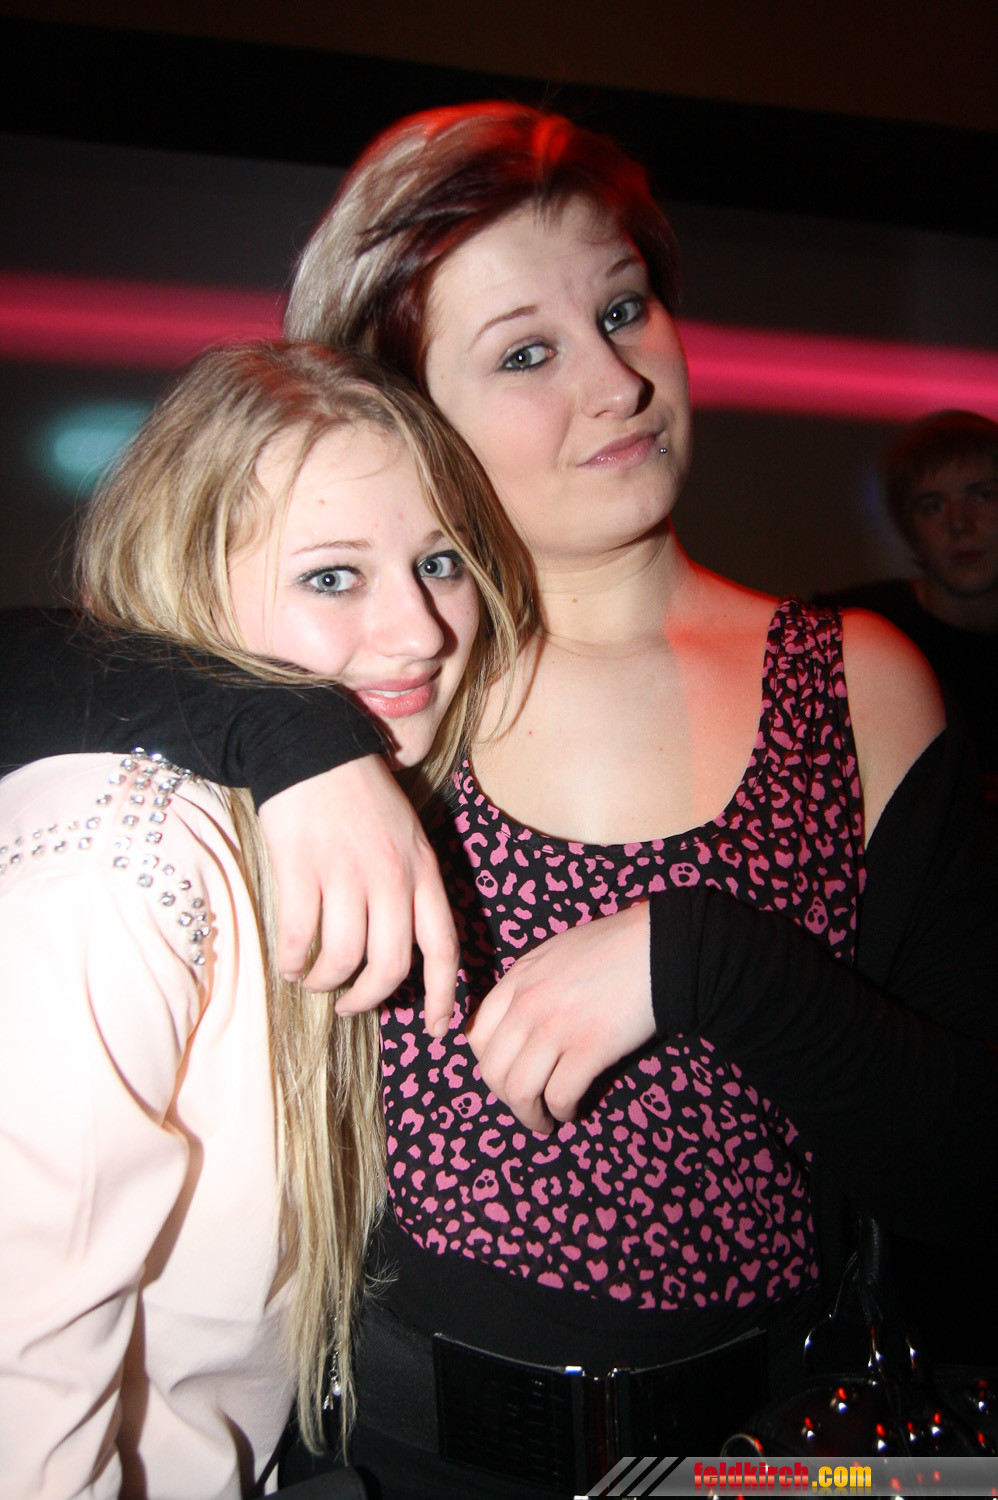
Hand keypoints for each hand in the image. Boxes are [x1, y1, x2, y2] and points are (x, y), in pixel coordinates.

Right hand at [258, 755, 457, 1032]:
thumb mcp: (408, 836)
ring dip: (326, 982)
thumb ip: (413, 885)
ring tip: (314, 980)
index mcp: (423, 871)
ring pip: (342, 957)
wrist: (315, 750)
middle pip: (389, 965)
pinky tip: (290, 965)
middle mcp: (390, 877)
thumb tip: (406, 947)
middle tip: (352, 1005)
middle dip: (369, 998)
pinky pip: (300, 937)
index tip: (436, 1028)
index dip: (443, 995)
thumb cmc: (363, 797)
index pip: (443, 946)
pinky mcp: (302, 869)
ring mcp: (346, 873)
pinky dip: (293, 963)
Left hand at [465, 901, 655, 1132]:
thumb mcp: (555, 954)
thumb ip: (531, 983)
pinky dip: (561, 1111)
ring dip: (529, 1116)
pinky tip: (572, 1111)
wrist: (659, 945)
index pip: (476, 1035)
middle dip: (505, 1099)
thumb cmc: (614, 947)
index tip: (506, 1076)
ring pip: (518, 1091)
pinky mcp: (589, 1047)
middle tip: (526, 1109)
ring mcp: (556, 1026)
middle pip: (492, 1070)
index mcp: (518, 979)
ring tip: (545, 1122)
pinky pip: (559, 1095)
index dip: (489, 1065)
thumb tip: (520, 1020)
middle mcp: (527, 1003)